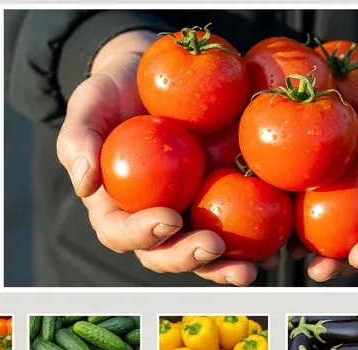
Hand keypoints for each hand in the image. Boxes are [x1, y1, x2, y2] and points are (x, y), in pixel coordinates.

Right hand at [56, 30, 274, 285]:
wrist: (157, 74)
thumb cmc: (116, 90)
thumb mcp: (90, 103)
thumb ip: (78, 138)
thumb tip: (84, 182)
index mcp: (117, 207)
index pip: (122, 233)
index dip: (142, 234)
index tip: (168, 218)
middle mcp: (154, 219)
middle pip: (167, 254)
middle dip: (190, 258)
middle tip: (213, 245)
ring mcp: (191, 214)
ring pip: (206, 253)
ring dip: (226, 266)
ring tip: (251, 268)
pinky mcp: (224, 201)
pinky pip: (240, 226)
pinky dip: (259, 239)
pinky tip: (279, 242)